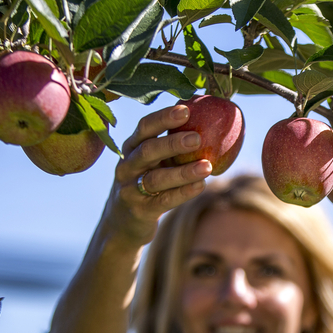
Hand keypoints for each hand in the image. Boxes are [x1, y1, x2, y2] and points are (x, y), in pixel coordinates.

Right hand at [103, 104, 212, 246]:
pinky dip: (183, 193)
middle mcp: (127, 165)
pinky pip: (163, 200)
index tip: (186, 110)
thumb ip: (172, 144)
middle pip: (148, 150)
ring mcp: (130, 189)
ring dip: (183, 172)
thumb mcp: (153, 161)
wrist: (123, 222)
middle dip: (173, 143)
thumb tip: (209, 119)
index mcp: (132, 147)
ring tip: (207, 166)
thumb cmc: (148, 180)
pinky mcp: (139, 210)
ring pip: (156, 178)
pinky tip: (201, 186)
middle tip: (198, 138)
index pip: (144, 127)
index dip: (163, 117)